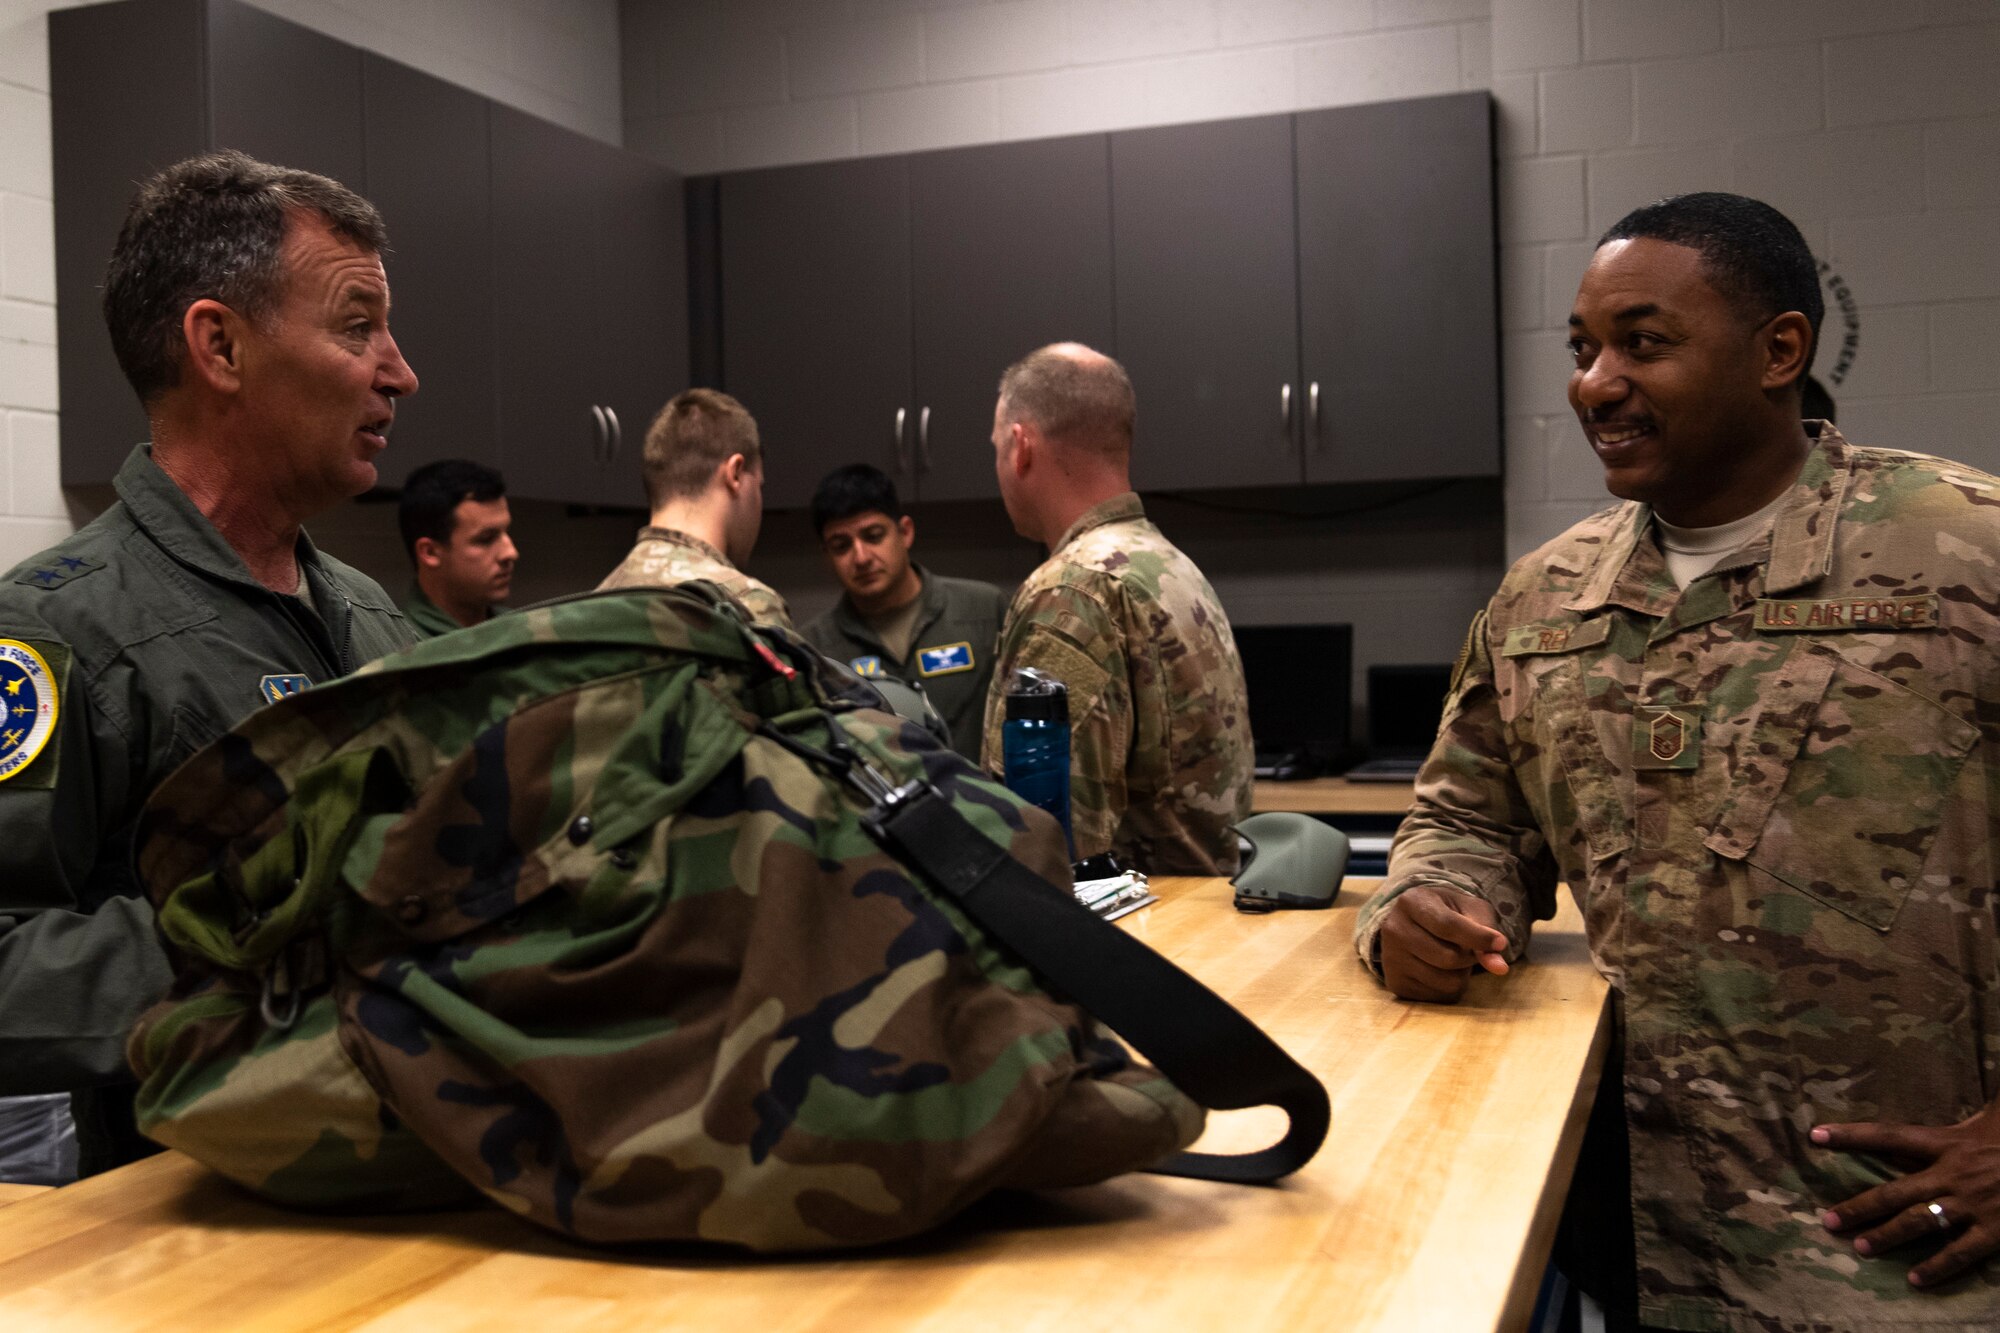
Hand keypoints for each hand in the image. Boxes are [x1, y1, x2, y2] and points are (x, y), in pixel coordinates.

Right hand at [1377, 885, 1508, 1002]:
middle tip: (1467, 948)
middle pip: (1448, 957)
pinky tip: (1441, 971)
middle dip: (1469, 957)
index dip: (1478, 937)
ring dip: (1461, 974)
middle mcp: (1393, 929)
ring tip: (1453, 958)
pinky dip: (1449, 987)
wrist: (1415, 923)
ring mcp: (1391, 958)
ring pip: (1446, 981)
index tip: (1501, 943)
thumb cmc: (1447, 912)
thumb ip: (1486, 931)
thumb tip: (1499, 967)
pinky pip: (1438, 997)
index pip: (1448, 925)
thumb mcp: (1468, 910)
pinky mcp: (1395, 982)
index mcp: (1411, 902)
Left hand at [1815, 1104, 1999, 1287]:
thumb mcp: (1989, 1118)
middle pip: (1895, 1191)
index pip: (1889, 1136)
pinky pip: (1961, 1253)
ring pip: (1920, 1223)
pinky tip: (1916, 1280)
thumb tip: (1954, 1093)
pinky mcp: (1996, 1231)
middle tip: (1829, 1221)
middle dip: (1860, 1207)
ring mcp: (1973, 1204)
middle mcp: (1953, 1173)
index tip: (1814, 1135)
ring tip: (1860, 1248)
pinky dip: (1938, 1268)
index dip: (1852, 1135)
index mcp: (1946, 1143)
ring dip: (1887, 1237)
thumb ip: (1961, 1115)